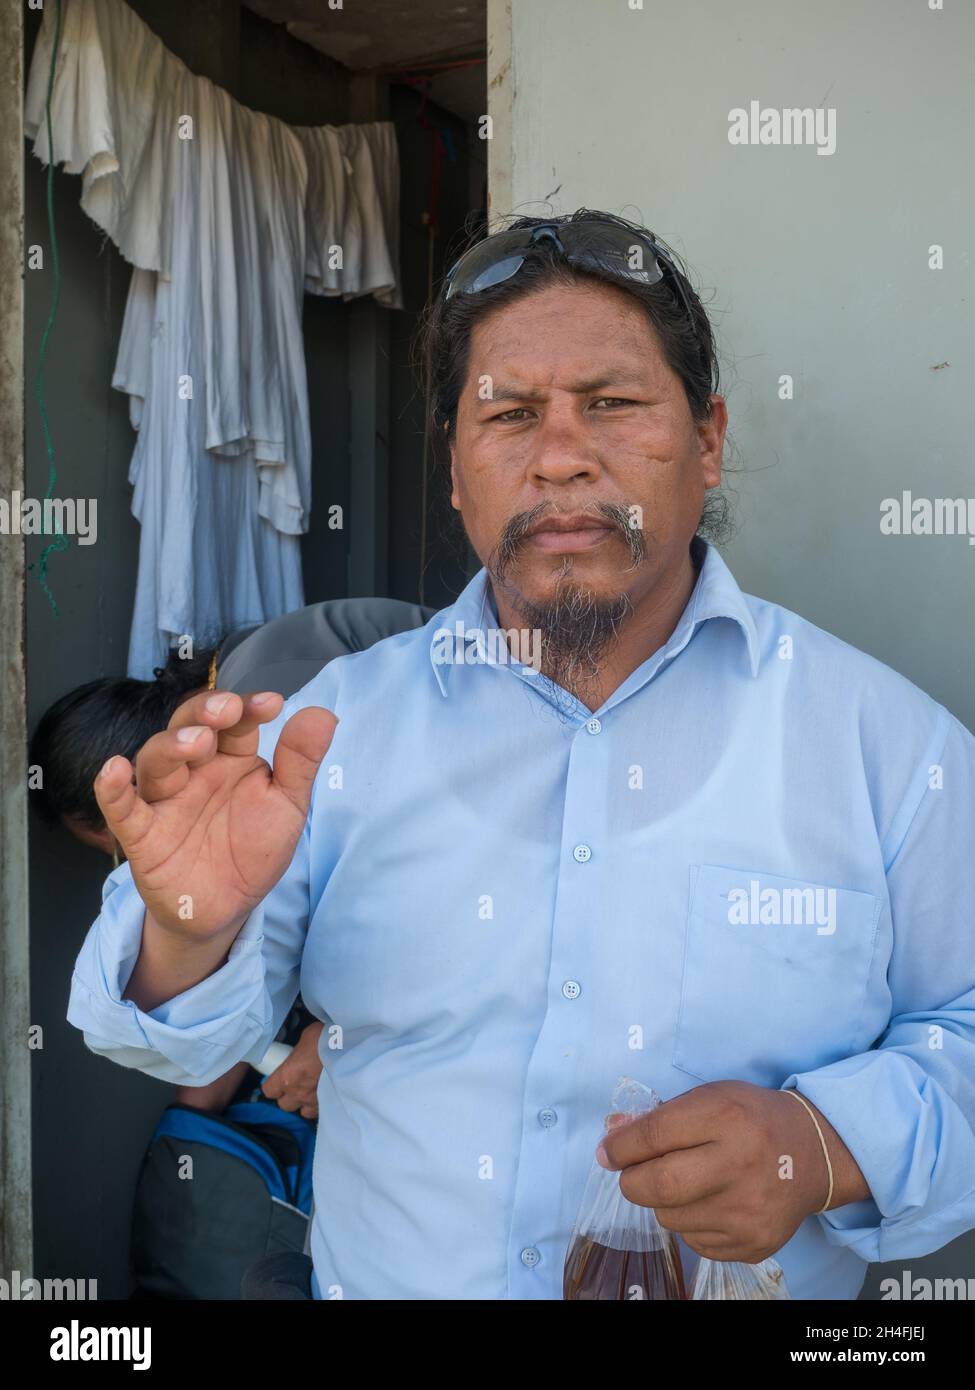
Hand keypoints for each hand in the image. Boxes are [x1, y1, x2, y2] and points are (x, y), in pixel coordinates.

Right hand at [94, 689, 336, 939]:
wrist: (228, 908)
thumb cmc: (254, 848)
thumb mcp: (287, 806)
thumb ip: (300, 763)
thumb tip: (324, 714)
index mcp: (231, 759)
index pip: (235, 723)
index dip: (249, 709)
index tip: (272, 704)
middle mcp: (194, 771)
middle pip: (189, 727)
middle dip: (204, 713)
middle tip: (227, 710)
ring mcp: (165, 800)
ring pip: (156, 760)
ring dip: (172, 746)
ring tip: (197, 742)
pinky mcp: (142, 835)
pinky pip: (121, 808)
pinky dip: (112, 790)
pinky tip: (114, 770)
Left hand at [262, 1021, 324, 1118]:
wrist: (351, 1047)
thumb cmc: (326, 1038)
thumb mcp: (305, 1038)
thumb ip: (297, 1053)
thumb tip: (298, 1055)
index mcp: (287, 1076)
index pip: (269, 1090)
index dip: (273, 1085)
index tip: (279, 1078)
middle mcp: (298, 1093)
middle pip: (284, 1105)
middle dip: (288, 1096)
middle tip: (297, 1084)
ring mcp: (314, 1101)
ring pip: (303, 1112)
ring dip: (305, 1103)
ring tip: (312, 1091)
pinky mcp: (330, 1104)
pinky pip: (320, 1111)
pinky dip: (320, 1105)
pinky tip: (326, 1095)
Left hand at [597, 1080, 868, 1262]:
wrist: (814, 1154)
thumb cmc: (752, 1118)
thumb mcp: (711, 1098)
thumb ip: (661, 1116)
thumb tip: (612, 1138)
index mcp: (726, 1117)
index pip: (654, 1136)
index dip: (620, 1147)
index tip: (606, 1153)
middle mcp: (739, 1165)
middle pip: (657, 1186)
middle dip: (632, 1181)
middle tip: (633, 1174)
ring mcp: (749, 1211)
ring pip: (670, 1219)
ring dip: (665, 1203)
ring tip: (687, 1184)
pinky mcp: (755, 1244)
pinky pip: (695, 1243)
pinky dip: (691, 1224)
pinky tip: (712, 1203)